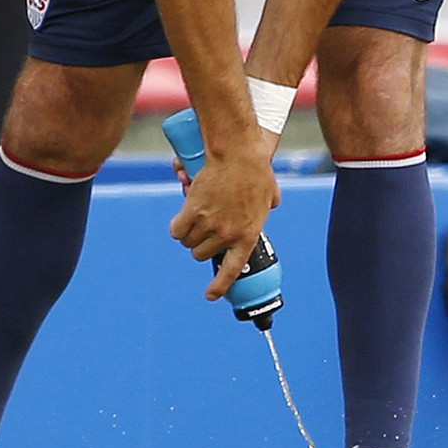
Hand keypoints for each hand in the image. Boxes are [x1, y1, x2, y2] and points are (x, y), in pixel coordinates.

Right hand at [170, 128, 280, 299]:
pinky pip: (177, 230)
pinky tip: (181, 219)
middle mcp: (227, 234)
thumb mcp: (271, 194)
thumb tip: (271, 205)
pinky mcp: (192, 211)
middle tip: (203, 231)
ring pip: (189, 242)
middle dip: (201, 246)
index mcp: (248, 234)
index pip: (232, 269)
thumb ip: (268, 206)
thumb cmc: (256, 168)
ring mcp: (209, 224)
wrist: (238, 153)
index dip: (219, 285)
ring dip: (189, 235)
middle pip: (202, 253)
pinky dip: (177, 227)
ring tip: (193, 220)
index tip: (210, 295)